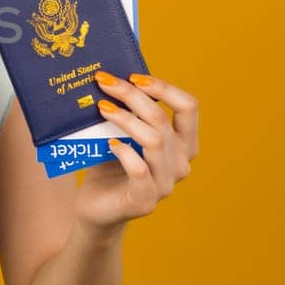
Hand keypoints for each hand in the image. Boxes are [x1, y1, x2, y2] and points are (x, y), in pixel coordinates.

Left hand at [72, 71, 198, 231]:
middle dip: (132, 95)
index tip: (133, 76)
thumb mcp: (122, 133)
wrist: (96, 207)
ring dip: (126, 119)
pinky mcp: (144, 201)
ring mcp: (165, 185)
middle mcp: (181, 163)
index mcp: (183, 143)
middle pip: (162, 119)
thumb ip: (129, 112)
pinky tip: (109, 143)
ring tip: (102, 108)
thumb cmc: (110, 165)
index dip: (164, 88)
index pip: (189, 107)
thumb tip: (113, 77)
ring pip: (153, 141)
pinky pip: (140, 170)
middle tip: (104, 82)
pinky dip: (124, 152)